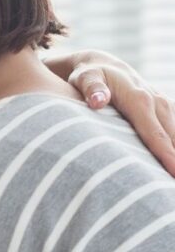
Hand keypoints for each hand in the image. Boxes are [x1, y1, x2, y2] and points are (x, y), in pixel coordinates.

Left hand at [45, 49, 174, 175]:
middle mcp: (157, 102)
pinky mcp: (164, 110)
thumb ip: (91, 89)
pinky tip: (173, 166)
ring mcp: (163, 106)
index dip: (166, 154)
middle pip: (173, 136)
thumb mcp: (84, 79)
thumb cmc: (87, 75)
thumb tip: (99, 101)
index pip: (155, 133)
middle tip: (171, 188)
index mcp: (139, 99)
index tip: (173, 173)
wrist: (100, 63)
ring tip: (172, 181)